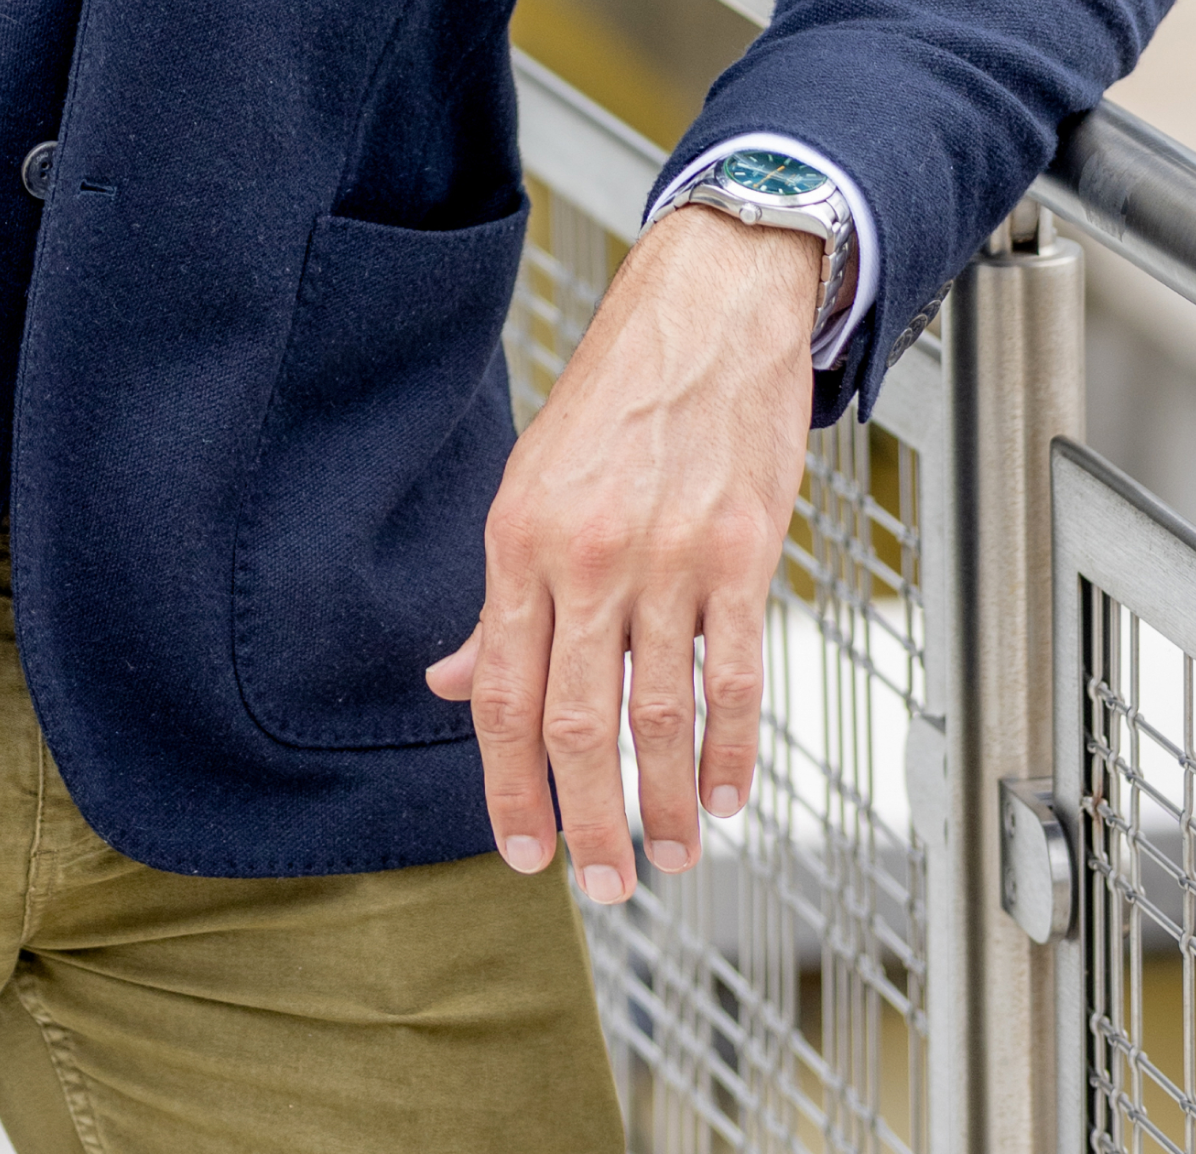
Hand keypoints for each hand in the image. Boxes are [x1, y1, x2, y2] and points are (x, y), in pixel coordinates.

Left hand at [427, 208, 816, 897]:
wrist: (707, 311)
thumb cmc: (617, 394)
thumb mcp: (532, 484)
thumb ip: (499, 598)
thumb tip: (453, 680)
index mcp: (519, 536)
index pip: (503, 692)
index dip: (508, 783)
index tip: (521, 847)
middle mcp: (588, 552)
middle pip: (577, 721)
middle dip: (587, 820)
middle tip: (600, 884)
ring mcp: (669, 555)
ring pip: (660, 714)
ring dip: (666, 803)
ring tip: (670, 856)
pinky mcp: (741, 551)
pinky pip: (735, 673)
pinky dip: (734, 748)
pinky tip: (729, 793)